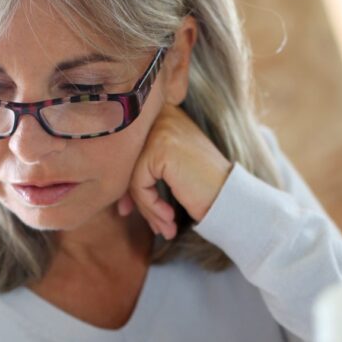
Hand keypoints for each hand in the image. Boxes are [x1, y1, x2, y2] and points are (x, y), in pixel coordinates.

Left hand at [117, 104, 232, 238]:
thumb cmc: (203, 188)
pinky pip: (139, 184)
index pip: (129, 151)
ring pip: (131, 176)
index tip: (130, 210)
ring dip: (146, 208)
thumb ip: (140, 168)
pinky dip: (151, 207)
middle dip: (134, 199)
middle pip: (127, 163)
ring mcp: (161, 129)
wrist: (233, 200)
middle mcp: (161, 115)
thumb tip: (107, 183)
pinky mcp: (161, 149)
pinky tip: (170, 220)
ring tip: (164, 226)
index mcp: (162, 115)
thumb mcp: (167, 172)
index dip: (127, 184)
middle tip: (152, 224)